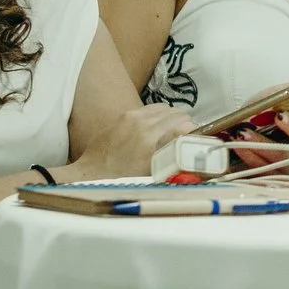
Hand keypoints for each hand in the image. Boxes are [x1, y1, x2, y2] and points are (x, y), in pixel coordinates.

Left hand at [65, 103, 198, 182]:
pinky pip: (151, 109)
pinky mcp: (125, 115)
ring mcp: (132, 116)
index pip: (185, 123)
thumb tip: (192, 147)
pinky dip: (159, 116)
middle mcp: (142, 123)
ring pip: (166, 108)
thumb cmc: (122, 180)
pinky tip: (157, 128)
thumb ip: (172, 156)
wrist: (91, 173)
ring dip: (173, 118)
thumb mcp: (152, 173)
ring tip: (173, 132)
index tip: (197, 140)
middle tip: (187, 138)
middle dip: (186, 125)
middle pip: (178, 113)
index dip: (195, 132)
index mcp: (150, 139)